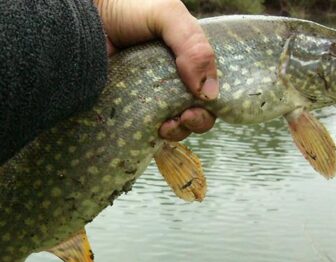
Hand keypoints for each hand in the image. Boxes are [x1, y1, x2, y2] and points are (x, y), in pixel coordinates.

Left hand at [94, 0, 217, 140]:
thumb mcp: (167, 15)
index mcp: (188, 59)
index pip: (211, 87)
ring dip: (177, 131)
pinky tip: (152, 129)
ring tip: (165, 126)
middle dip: (197, 121)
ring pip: (174, 123)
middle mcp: (172, 79)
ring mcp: (150, 95)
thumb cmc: (125, 8)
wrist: (82, 14)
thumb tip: (210, 94)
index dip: (211, 103)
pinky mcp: (130, 107)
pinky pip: (147, 127)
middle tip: (185, 117)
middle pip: (196, 110)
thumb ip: (194, 46)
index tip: (199, 106)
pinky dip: (153, 134)